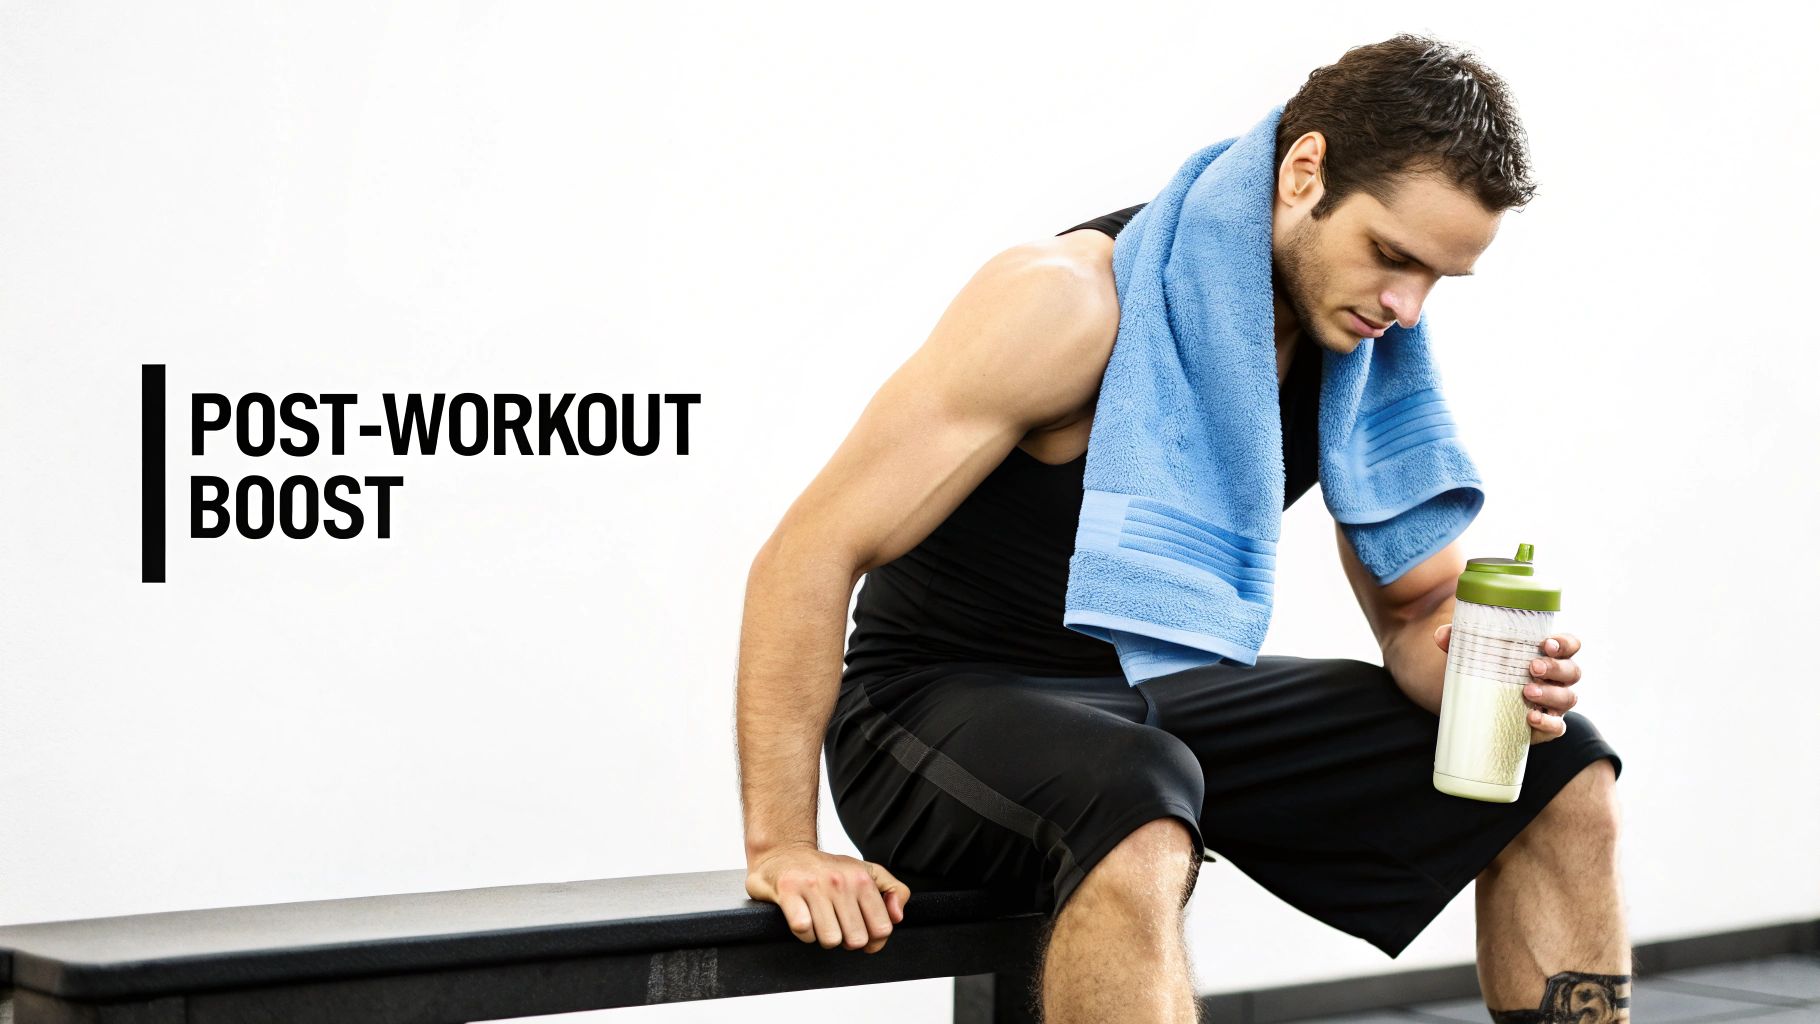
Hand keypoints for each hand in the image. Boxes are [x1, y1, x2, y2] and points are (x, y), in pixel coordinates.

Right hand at [745, 842, 910, 953]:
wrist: (784, 854)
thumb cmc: (827, 870)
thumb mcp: (866, 873)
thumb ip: (893, 891)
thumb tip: (897, 916)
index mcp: (862, 878)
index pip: (881, 928)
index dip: (872, 939)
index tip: (860, 930)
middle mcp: (840, 880)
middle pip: (856, 939)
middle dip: (846, 939)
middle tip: (836, 924)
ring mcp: (814, 885)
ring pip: (830, 940)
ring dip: (823, 936)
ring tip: (819, 920)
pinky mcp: (788, 891)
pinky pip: (804, 931)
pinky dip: (803, 932)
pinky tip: (803, 917)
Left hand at [1435, 625, 1580, 744]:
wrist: (1479, 707)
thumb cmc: (1485, 671)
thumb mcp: (1473, 654)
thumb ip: (1459, 640)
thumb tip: (1441, 635)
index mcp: (1547, 655)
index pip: (1570, 645)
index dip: (1565, 643)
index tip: (1546, 644)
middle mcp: (1558, 678)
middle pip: (1573, 670)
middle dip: (1555, 667)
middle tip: (1531, 667)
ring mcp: (1556, 703)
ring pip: (1569, 697)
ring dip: (1551, 693)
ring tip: (1526, 691)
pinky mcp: (1548, 726)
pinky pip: (1558, 727)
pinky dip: (1548, 723)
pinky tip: (1531, 718)